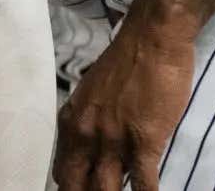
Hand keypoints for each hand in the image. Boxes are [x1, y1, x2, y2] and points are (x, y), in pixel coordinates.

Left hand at [53, 9, 196, 190]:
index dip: (71, 189)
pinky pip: (143, 182)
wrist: (151, 39)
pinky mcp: (143, 140)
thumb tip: (92, 155)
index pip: (62, 171)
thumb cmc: (126, 64)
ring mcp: (113, 139)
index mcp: (71, 122)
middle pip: (76, 185)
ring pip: (105, 189)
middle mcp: (85, 134)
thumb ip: (88, 125)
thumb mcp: (92, 95)